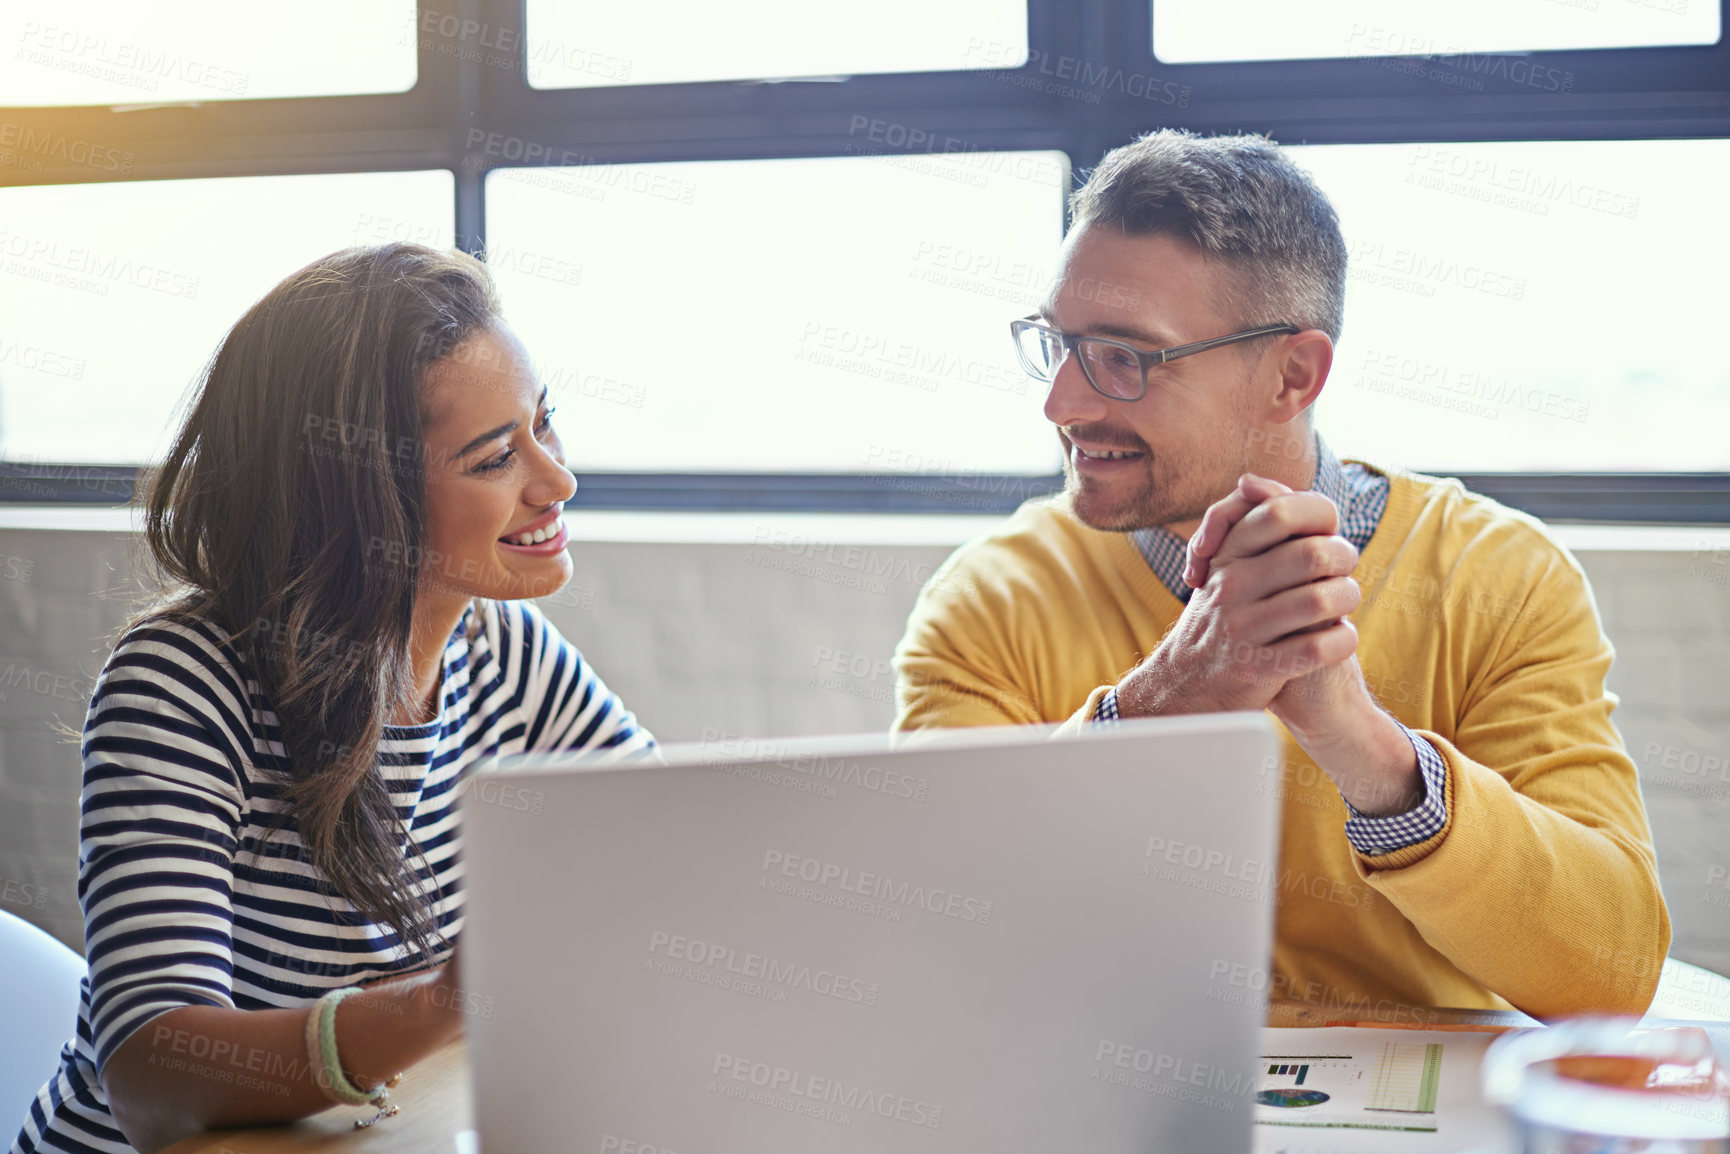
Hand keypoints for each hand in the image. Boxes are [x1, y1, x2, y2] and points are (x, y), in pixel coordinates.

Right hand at [1116, 474, 1359, 717]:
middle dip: (1344, 558)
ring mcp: (1242, 627)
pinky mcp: (1258, 667)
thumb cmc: (1224, 614)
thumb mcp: (1225, 563)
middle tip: (1343, 569)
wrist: (1187, 682)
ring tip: (1344, 603)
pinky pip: (1319, 648)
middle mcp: (1230, 586)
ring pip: (1321, 601)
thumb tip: (1252, 481)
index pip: (1280, 511)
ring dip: (1348, 599)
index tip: (1325, 532)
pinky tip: (1338, 637)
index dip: (1319, 516)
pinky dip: (1342, 640)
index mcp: (1226, 554)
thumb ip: (1248, 520)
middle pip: (1311, 553)